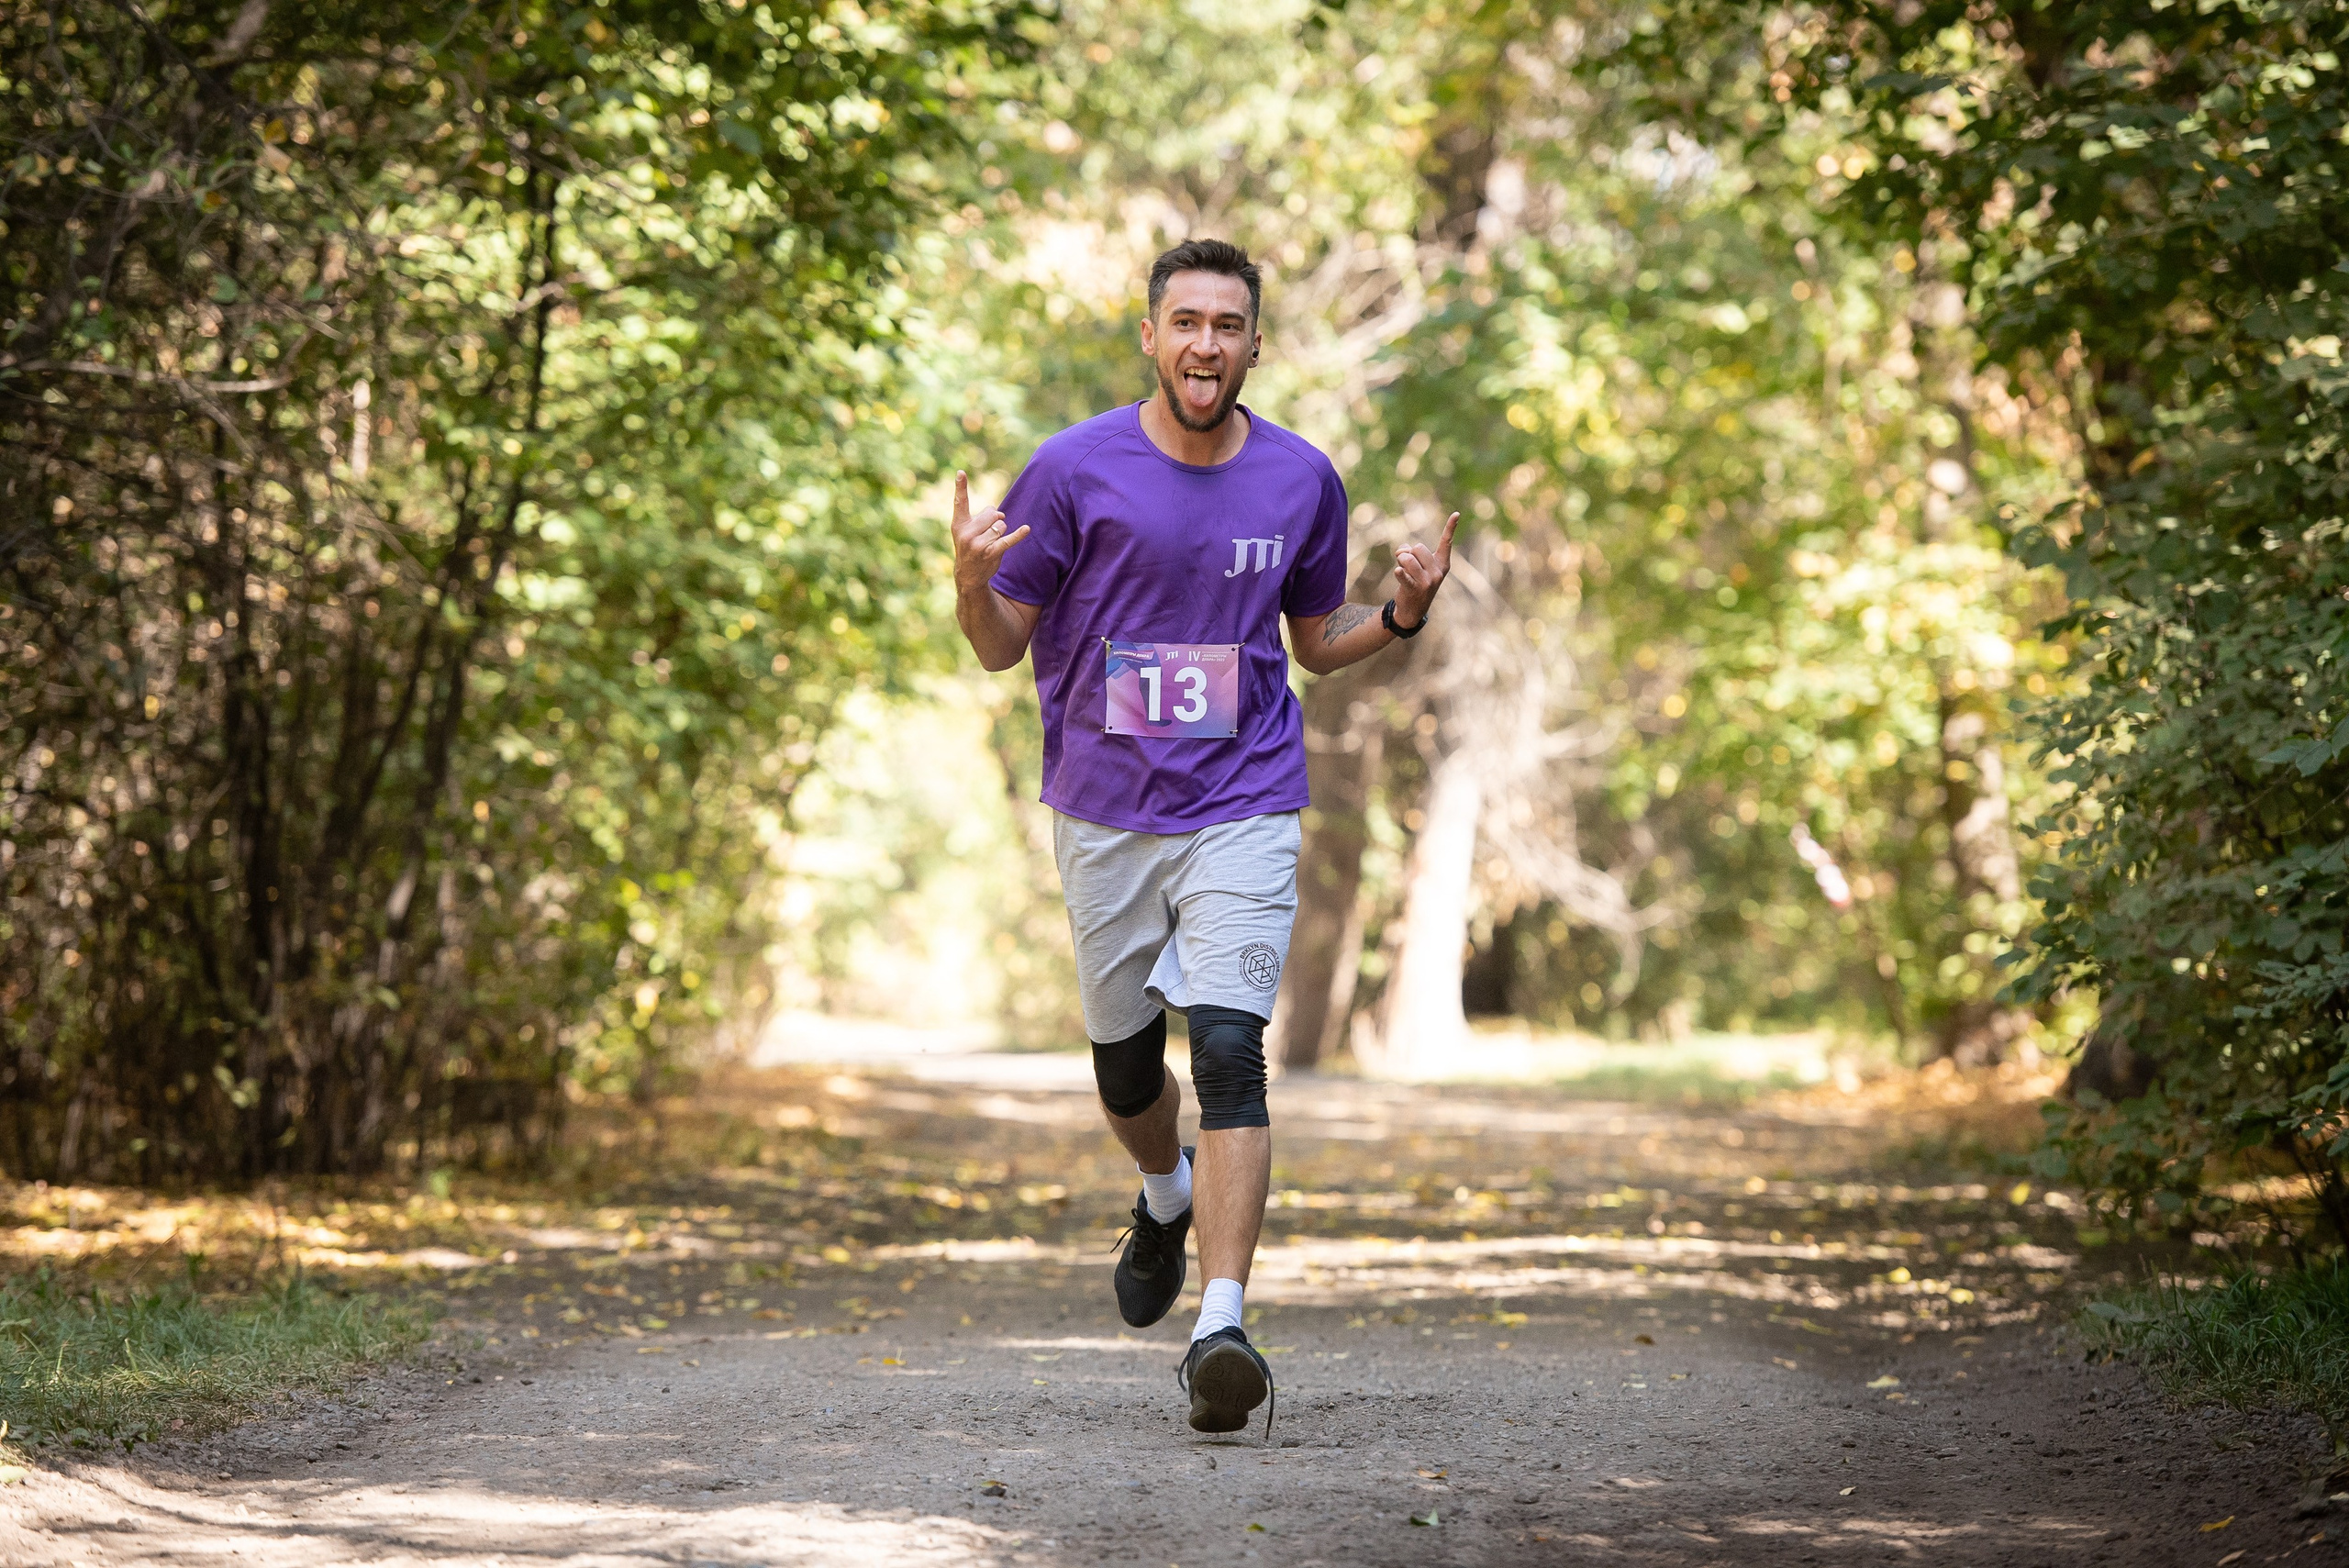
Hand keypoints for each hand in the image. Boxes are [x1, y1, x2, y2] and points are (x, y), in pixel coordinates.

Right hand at [950, 470, 1028, 593]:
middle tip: (986, 533)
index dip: (960, 487)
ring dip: (1001, 532)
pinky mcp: (991, 552)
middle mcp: (967, 533)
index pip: (960, 502)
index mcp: (959, 524)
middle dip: (995, 520)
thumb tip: (999, 513)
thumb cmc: (969, 547)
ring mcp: (978, 544)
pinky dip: (1018, 535)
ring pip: (1001, 525)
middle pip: (992, 513)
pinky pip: (1008, 540)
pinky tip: (1026, 530)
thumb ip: (980, 516)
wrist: (968, 575)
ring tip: (990, 543)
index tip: (961, 472)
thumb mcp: (966, 531)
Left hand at [1391, 511, 1457, 627]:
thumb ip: (1411, 553)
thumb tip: (1403, 551)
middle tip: (1406, 565)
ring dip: (1400, 561)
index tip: (1456, 513)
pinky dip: (1399, 572)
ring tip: (1402, 570)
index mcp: (1442, 564)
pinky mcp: (1414, 589)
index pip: (1446, 543)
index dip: (1450, 528)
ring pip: (1407, 558)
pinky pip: (1404, 575)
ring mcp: (1427, 582)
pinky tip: (1398, 572)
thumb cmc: (1416, 581)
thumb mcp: (1418, 566)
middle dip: (1408, 553)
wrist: (1413, 609)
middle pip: (1418, 548)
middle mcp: (1437, 572)